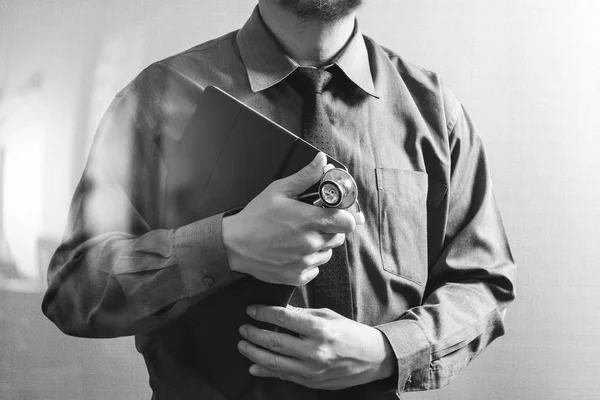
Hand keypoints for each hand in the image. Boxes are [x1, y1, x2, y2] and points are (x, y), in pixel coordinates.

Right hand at [222, 153, 355, 285]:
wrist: (233, 244)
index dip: (345, 216)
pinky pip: (315, 270)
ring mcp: (304, 262)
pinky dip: (308, 262)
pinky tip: (294, 252)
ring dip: (320, 246)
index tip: (337, 213)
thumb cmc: (255, 216)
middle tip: (314, 223)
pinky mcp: (297, 276)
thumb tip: (322, 160)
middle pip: (339, 238)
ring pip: (327, 254)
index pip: (347, 222)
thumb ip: (305, 177)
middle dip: (331, 229)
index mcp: (309, 220)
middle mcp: (310, 243)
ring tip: (301, 237)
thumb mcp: (279, 190)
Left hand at [237, 305, 395, 389]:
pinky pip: (283, 376)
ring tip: (243, 344)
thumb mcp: (329, 316)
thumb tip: (279, 311)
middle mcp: (314, 351)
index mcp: (319, 329)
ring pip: (274, 362)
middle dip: (254, 334)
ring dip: (254, 353)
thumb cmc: (350, 333)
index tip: (252, 310)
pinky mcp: (311, 382)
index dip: (264, 313)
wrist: (372, 358)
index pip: (284, 318)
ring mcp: (312, 369)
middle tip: (243, 328)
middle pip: (275, 342)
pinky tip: (253, 366)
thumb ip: (303, 315)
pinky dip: (265, 372)